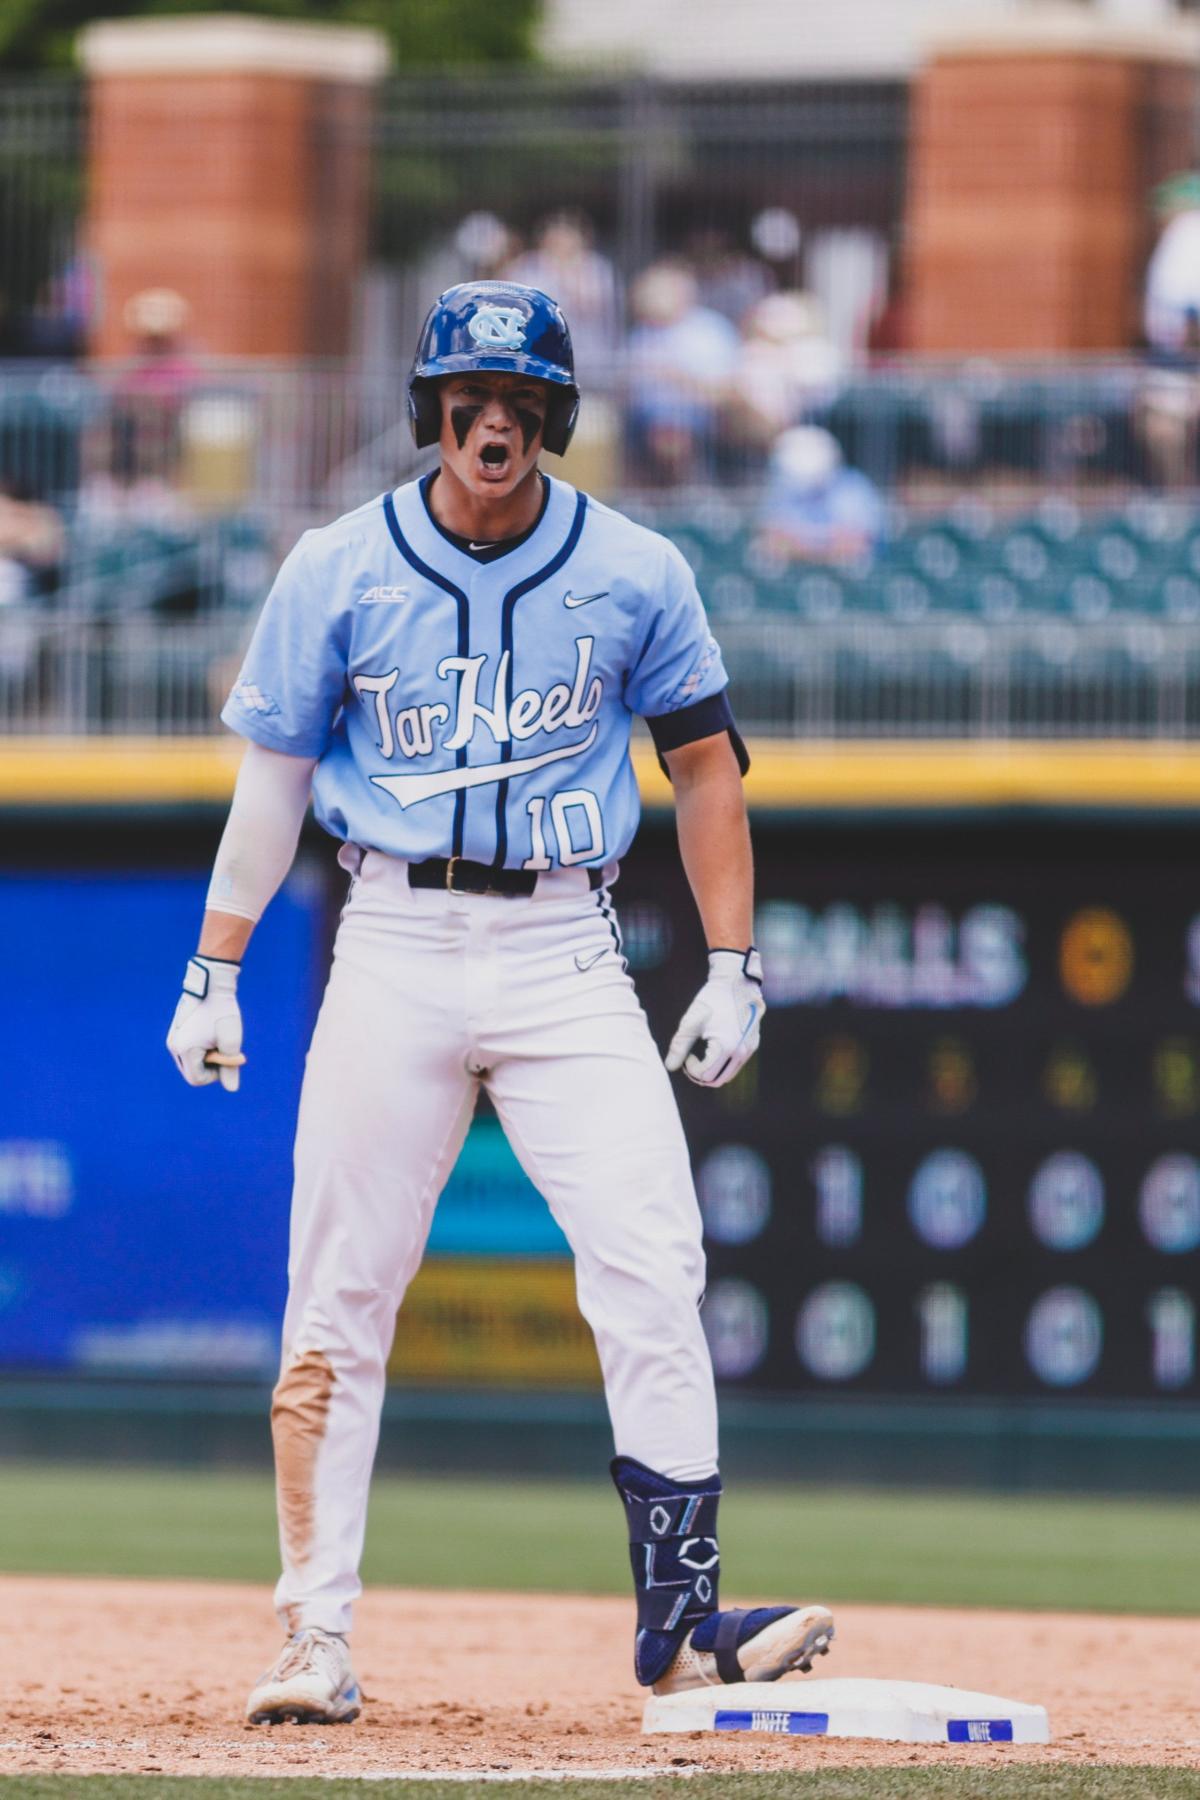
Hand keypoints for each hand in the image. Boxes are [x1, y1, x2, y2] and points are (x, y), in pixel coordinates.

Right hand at [167, 956, 242, 1091]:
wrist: (211, 984)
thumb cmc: (223, 1011)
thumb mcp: (231, 1041)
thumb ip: (230, 1067)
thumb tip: (232, 1089)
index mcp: (185, 1050)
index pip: (197, 1080)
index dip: (216, 1075)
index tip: (227, 1057)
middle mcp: (173, 1047)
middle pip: (192, 1073)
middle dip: (210, 1066)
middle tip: (224, 1048)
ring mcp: (172, 1040)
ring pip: (190, 1063)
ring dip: (206, 1058)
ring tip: (217, 1039)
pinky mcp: (175, 1034)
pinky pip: (188, 1052)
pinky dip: (201, 1049)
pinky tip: (211, 1033)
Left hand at [665, 948, 764, 1087]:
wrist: (736, 982)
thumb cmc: (711, 1000)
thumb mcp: (691, 1022)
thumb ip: (679, 1046)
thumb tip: (670, 1067)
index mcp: (726, 1047)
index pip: (705, 1075)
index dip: (690, 1069)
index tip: (686, 1055)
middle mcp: (741, 1052)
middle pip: (717, 1080)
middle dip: (701, 1075)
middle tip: (690, 1061)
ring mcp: (749, 1049)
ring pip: (728, 1074)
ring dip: (713, 1070)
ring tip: (701, 1055)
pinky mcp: (753, 1044)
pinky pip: (736, 1063)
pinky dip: (723, 1063)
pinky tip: (714, 1047)